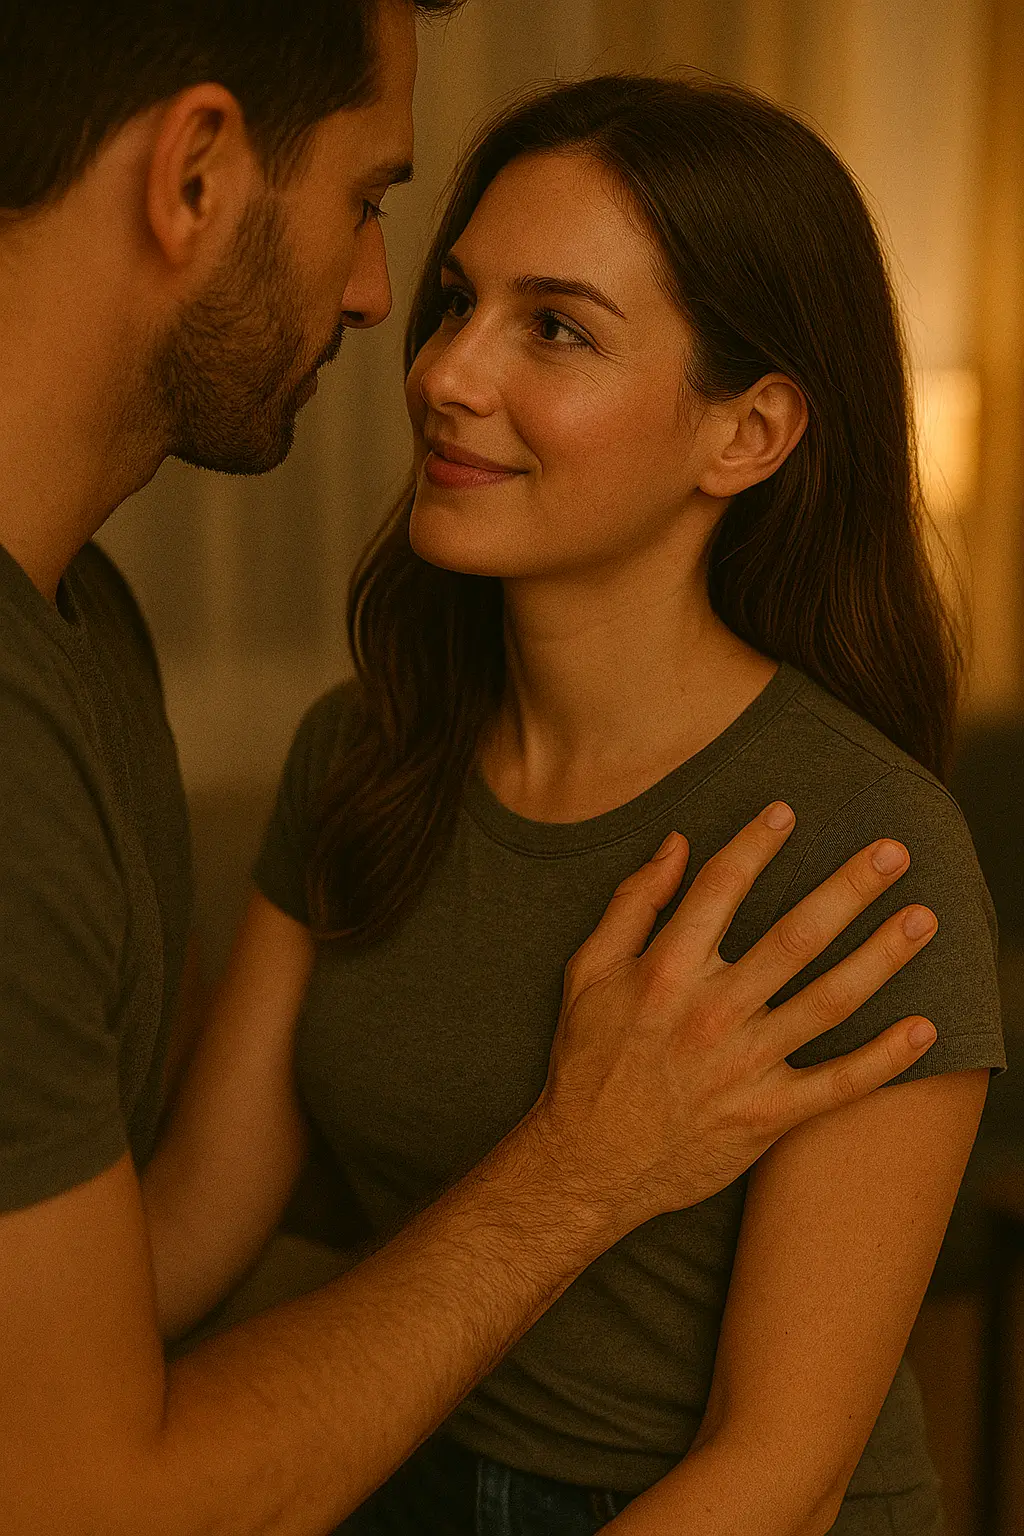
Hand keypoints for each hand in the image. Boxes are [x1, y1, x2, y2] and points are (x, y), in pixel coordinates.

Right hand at [530, 802, 937, 1230]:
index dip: (756, 843)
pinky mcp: (767, 1116)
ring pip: (829, 1001)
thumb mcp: (587, 973)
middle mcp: (712, 1012)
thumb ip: (632, 904)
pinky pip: (838, 1084)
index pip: (721, 887)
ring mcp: (744, 1066)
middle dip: (849, 889)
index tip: (788, 811)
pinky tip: (925, 1028)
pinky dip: (885, 1058)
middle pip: (795, 936)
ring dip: (882, 957)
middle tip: (895, 853)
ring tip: (923, 919)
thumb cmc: (587, 1061)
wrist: (587, 1165)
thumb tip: (675, 843)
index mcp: (665, 971)